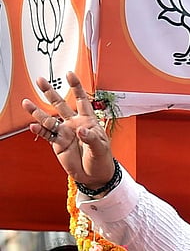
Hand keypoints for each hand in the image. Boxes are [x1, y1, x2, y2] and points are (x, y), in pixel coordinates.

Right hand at [21, 72, 114, 189]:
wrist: (95, 176)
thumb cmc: (102, 160)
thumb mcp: (101, 148)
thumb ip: (91, 138)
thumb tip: (81, 130)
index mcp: (88, 121)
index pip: (82, 100)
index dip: (76, 87)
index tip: (69, 74)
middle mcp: (74, 124)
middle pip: (60, 104)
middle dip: (50, 92)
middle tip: (40, 80)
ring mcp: (65, 133)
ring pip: (49, 119)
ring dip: (37, 111)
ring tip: (26, 102)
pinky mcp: (57, 143)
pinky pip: (46, 134)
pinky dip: (39, 130)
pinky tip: (32, 125)